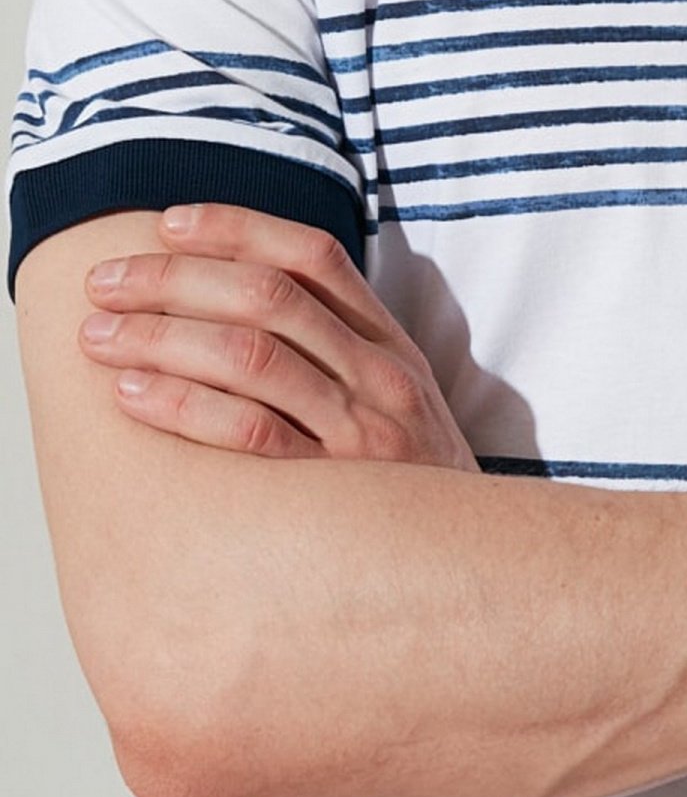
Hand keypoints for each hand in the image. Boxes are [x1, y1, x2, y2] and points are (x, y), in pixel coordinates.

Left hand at [74, 202, 478, 468]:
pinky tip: (133, 397)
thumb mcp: (400, 406)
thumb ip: (342, 355)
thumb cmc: (413, 490)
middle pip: (266, 296)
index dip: (235, 228)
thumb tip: (241, 305)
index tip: (166, 224)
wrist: (477, 572)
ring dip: (160, 336)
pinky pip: (249, 432)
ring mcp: (363, 433)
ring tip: (99, 338)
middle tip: (102, 285)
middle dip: (172, 280)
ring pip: (250, 354)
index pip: (312, 258)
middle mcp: (381, 379)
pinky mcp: (338, 490)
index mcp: (391, 347)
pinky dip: (183, 405)